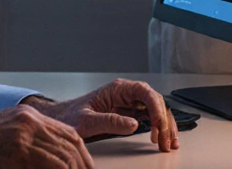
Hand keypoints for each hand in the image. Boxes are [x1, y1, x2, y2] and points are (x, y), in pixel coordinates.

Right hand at [0, 105, 93, 168]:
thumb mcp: (5, 131)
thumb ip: (29, 138)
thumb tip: (53, 157)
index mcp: (28, 115)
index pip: (69, 134)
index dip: (83, 156)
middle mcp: (29, 120)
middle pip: (71, 145)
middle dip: (83, 167)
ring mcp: (24, 135)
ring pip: (65, 158)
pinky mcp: (18, 151)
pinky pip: (51, 166)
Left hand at [24, 79, 179, 152]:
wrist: (62, 118)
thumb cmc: (70, 116)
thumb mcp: (87, 120)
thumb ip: (110, 121)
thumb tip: (134, 124)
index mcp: (117, 88)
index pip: (145, 93)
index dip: (156, 109)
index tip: (158, 126)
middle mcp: (125, 93)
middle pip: (155, 101)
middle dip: (164, 121)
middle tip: (165, 142)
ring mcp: (128, 102)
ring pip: (156, 109)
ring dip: (165, 126)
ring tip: (169, 144)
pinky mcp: (128, 112)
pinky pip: (150, 118)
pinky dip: (159, 128)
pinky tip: (164, 139)